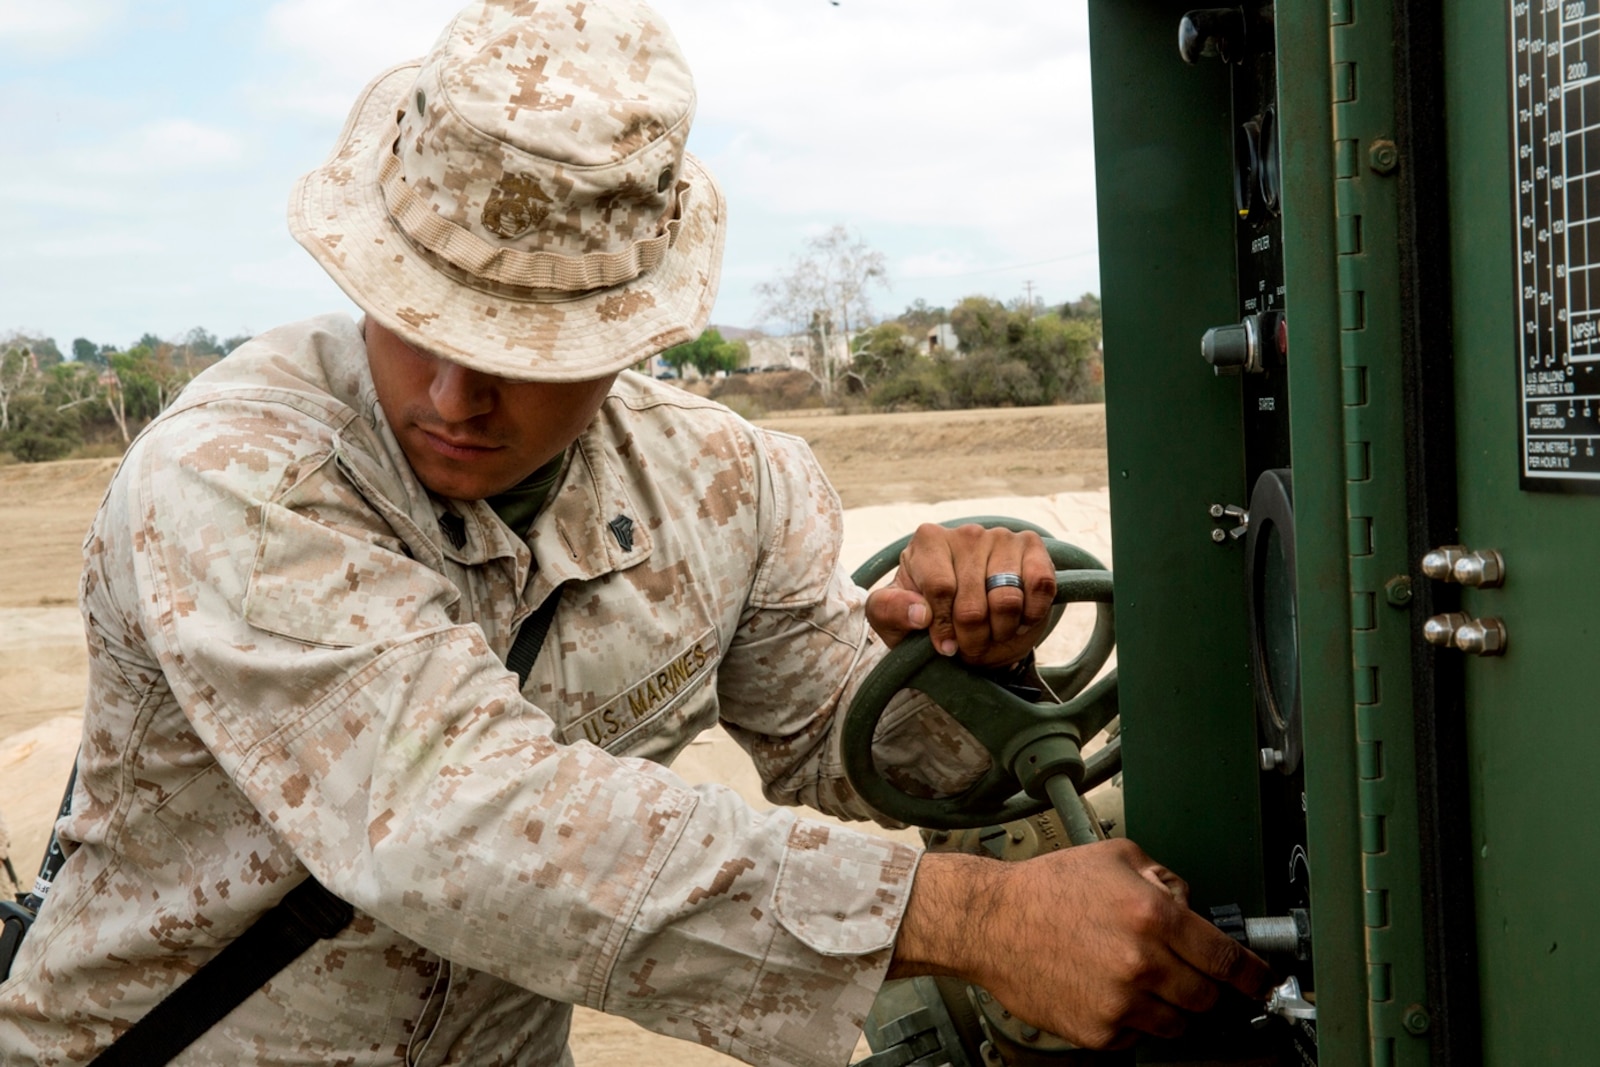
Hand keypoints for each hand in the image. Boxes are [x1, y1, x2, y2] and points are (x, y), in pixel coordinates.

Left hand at [865, 523, 1055, 667]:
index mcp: (928, 541)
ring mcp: (1002, 537)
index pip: (940, 589)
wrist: (965, 617)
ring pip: (1008, 600)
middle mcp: (966, 532)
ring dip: (1001, 630)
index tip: (943, 645)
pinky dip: (1031, 614)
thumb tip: (920, 613)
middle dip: (971, 637)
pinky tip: (1018, 619)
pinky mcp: (1033, 547)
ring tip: (991, 632)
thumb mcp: (891, 619)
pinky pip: (1041, 587)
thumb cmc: (923, 615)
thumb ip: (889, 612)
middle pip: (972, 603)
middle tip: (969, 645)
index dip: (944, 627)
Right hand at [889, 840, 1273, 1048]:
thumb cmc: (1045, 888)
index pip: (1227, 959)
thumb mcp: (1114, 857)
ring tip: (1145, 982)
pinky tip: (1111, 991)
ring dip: (1173, 1007)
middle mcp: (1141, 962)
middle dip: (1208, 988)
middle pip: (1208, 998)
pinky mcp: (1097, 1031)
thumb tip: (1190, 903)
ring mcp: (1120, 1003)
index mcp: (1152, 915)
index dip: (1254, 975)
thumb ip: (1163, 876)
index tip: (1262, 982)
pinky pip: (1137, 1037)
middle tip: (1192, 976)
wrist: (991, 922)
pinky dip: (1134, 1020)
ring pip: (1178, 1023)